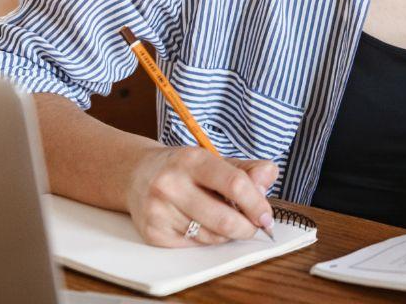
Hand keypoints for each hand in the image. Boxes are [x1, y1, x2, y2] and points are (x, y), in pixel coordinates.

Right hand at [125, 146, 278, 246]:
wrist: (137, 175)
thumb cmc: (185, 169)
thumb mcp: (215, 160)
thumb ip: (248, 169)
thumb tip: (268, 178)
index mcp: (192, 160)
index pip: (234, 184)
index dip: (256, 204)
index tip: (266, 216)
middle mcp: (171, 184)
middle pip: (223, 219)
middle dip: (246, 227)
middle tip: (253, 226)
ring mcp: (159, 210)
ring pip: (211, 236)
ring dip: (226, 233)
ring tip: (223, 218)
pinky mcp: (153, 233)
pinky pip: (194, 245)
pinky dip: (206, 239)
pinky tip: (201, 224)